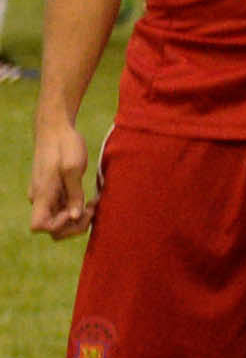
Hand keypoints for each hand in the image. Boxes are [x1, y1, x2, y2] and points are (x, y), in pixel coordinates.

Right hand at [28, 121, 90, 238]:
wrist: (56, 129)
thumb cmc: (64, 145)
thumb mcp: (72, 168)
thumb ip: (73, 194)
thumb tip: (73, 216)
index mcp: (42, 194)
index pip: (39, 225)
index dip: (57, 226)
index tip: (73, 212)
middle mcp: (41, 198)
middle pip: (52, 229)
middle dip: (74, 225)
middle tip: (92, 210)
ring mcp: (48, 196)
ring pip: (60, 221)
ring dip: (79, 218)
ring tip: (94, 204)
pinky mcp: (55, 191)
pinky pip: (65, 209)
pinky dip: (78, 209)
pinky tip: (92, 201)